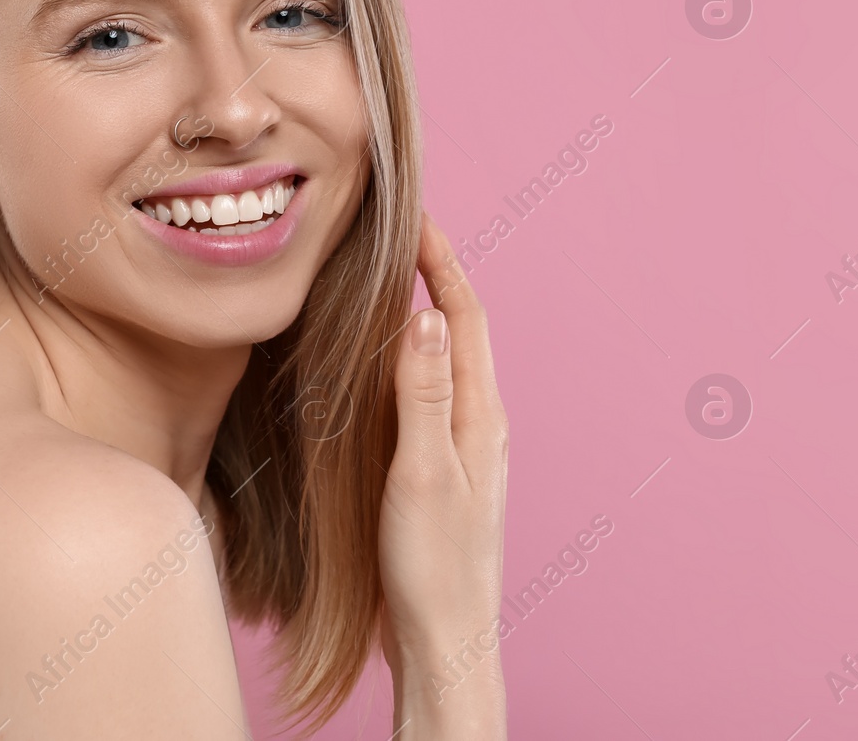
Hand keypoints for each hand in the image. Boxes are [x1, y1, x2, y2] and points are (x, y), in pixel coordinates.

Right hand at [377, 211, 508, 737]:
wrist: (444, 642)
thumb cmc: (433, 566)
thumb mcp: (422, 473)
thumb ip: (423, 394)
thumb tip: (424, 312)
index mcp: (482, 416)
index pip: (466, 316)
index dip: (441, 262)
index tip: (414, 216)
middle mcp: (480, 424)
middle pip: (459, 330)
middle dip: (432, 274)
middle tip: (395, 232)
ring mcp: (462, 447)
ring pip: (442, 361)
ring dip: (418, 314)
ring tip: (382, 279)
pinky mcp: (440, 470)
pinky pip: (425, 394)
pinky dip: (402, 361)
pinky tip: (375, 367)